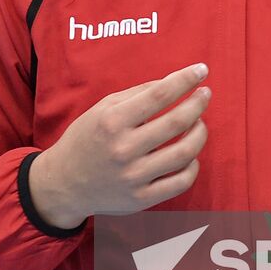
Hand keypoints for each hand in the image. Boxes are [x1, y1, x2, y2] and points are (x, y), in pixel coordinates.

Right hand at [28, 63, 210, 229]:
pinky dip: (193, 165)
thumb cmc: (87, 138)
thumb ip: (137, 94)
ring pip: (184, 153)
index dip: (185, 80)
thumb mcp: (103, 108)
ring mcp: (134, 177)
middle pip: (176, 123)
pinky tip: (190, 154)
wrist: (65, 182)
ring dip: (200, 133)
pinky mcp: (141, 199)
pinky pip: (181, 182)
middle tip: (205, 94)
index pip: (159, 95)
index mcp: (112, 121)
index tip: (201, 70)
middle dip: (198, 104)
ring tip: (199, 123)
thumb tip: (174, 82)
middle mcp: (123, 149)